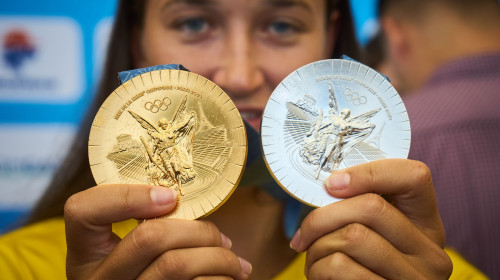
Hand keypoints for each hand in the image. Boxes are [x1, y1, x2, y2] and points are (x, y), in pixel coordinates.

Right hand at [64, 184, 251, 279]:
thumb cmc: (151, 274)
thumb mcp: (130, 253)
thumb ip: (147, 225)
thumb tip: (189, 196)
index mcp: (86, 255)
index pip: (81, 210)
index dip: (126, 196)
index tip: (169, 197)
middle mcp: (98, 279)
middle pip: (148, 237)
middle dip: (197, 230)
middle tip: (220, 238)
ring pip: (175, 264)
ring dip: (217, 257)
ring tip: (233, 260)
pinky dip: (219, 278)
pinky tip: (227, 278)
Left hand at [290, 159, 451, 278]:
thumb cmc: (359, 270)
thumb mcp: (374, 237)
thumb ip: (362, 210)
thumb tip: (330, 183)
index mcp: (427, 226)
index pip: (413, 177)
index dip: (368, 173)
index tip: (331, 184)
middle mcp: (431, 253)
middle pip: (371, 206)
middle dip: (324, 216)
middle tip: (305, 233)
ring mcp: (415, 278)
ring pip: (353, 236)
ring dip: (318, 245)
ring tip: (313, 256)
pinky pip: (341, 266)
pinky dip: (317, 268)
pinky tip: (318, 274)